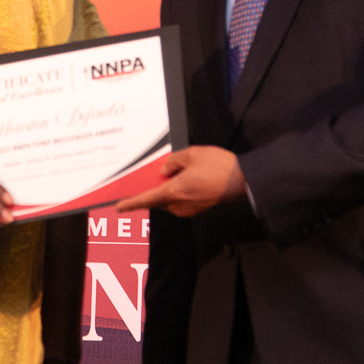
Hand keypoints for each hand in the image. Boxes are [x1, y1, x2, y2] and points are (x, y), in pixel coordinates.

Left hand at [114, 146, 245, 216]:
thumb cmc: (219, 167)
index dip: (131, 203)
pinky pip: (182, 200)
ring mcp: (190, 209)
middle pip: (158, 199)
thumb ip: (174, 162)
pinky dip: (179, 191)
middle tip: (154, 174)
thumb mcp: (192, 154)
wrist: (244, 181)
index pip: (147, 199)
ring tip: (177, 171)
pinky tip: (188, 177)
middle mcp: (179, 205)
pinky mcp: (199, 209)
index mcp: (174, 192)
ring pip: (170, 199)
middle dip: (154, 188)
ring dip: (169, 189)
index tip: (119, 206)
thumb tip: (165, 170)